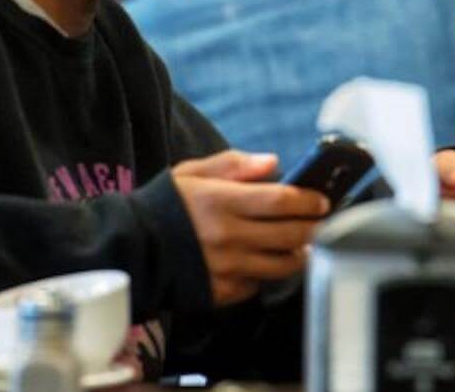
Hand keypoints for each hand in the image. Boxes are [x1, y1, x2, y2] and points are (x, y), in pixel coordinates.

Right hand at [171, 150, 330, 305]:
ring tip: (303, 245)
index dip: (308, 200)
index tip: (322, 200)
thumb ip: (233, 164)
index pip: (280, 200)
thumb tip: (273, 162)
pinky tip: (267, 262)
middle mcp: (227, 236)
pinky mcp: (221, 292)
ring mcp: (225, 267)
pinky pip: (257, 285)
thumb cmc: (165, 205)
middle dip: (315, 228)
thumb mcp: (192, 172)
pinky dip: (267, 274)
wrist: (131, 248)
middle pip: (289, 235)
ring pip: (281, 266)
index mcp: (221, 201)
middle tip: (323, 222)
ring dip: (299, 254)